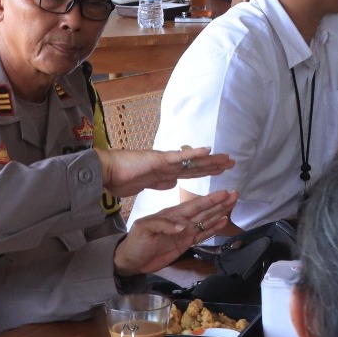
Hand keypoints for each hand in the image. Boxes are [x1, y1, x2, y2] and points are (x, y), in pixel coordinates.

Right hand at [96, 146, 233, 194]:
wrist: (106, 172)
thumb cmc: (120, 178)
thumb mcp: (145, 186)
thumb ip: (159, 183)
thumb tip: (173, 183)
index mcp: (165, 172)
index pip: (190, 171)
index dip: (205, 170)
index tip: (219, 169)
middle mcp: (168, 165)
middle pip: (196, 165)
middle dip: (214, 164)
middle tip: (231, 162)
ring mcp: (165, 161)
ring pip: (193, 160)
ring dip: (211, 159)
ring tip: (226, 158)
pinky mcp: (159, 160)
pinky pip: (180, 157)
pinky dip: (194, 153)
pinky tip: (207, 150)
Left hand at [111, 191, 237, 275]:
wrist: (130, 261)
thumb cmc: (135, 243)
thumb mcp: (143, 229)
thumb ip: (163, 224)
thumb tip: (184, 226)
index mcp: (171, 215)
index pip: (194, 205)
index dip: (209, 200)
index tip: (223, 193)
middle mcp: (181, 221)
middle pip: (204, 210)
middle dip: (220, 202)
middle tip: (235, 194)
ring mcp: (184, 232)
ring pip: (206, 220)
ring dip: (220, 212)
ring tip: (233, 204)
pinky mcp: (185, 243)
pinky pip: (202, 235)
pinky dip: (213, 228)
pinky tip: (223, 222)